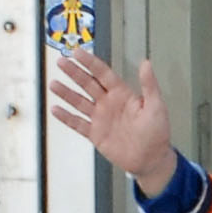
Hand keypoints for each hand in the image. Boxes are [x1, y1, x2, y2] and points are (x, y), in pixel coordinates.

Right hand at [48, 51, 175, 195]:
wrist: (151, 160)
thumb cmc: (157, 133)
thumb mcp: (156, 106)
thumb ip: (149, 85)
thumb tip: (146, 63)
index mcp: (122, 94)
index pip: (103, 74)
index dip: (90, 63)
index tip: (77, 52)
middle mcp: (108, 103)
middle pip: (87, 84)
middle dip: (74, 73)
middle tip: (61, 62)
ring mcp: (101, 118)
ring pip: (79, 102)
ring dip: (66, 93)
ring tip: (54, 84)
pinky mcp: (96, 134)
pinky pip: (78, 124)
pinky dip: (67, 117)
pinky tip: (56, 109)